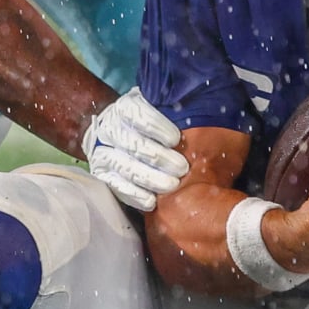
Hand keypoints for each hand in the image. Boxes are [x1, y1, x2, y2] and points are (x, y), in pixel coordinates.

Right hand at [83, 88, 188, 211]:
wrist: (119, 134)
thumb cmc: (153, 122)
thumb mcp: (163, 109)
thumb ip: (177, 112)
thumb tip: (206, 114)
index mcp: (126, 107)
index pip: (136, 113)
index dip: (156, 126)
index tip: (175, 139)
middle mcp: (110, 128)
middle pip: (133, 143)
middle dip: (159, 157)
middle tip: (182, 168)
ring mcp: (103, 152)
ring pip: (124, 165)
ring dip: (149, 178)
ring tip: (171, 185)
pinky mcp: (102, 174)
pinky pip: (115, 186)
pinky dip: (134, 194)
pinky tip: (151, 201)